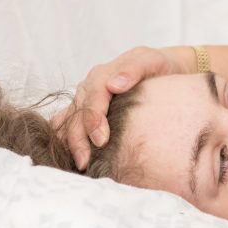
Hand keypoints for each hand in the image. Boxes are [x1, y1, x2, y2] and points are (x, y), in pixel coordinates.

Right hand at [54, 45, 193, 169]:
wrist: (160, 69)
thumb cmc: (156, 66)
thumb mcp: (150, 61)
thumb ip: (134, 69)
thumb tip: (114, 85)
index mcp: (101, 75)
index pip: (92, 99)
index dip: (94, 120)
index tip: (101, 141)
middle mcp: (87, 89)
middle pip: (76, 115)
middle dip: (78, 140)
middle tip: (85, 163)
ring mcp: (83, 101)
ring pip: (66, 123)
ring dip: (69, 144)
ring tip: (78, 165)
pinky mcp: (84, 112)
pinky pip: (67, 126)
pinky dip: (67, 142)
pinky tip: (73, 159)